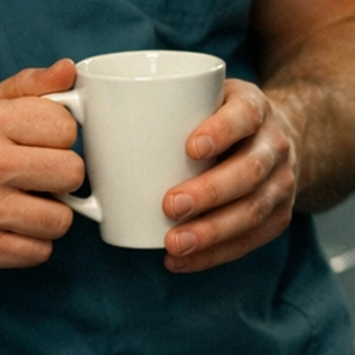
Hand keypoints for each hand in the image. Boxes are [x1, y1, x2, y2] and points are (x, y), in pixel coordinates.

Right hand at [0, 60, 84, 273]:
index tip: (43, 143)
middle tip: (39, 176)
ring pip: (61, 219)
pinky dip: (31, 243)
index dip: (60, 137)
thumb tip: (67, 70)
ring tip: (25, 204)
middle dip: (62, 177)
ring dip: (49, 215)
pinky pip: (40, 252)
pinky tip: (10, 227)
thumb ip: (29, 86)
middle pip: (72, 174)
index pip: (66, 128)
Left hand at [162, 83, 299, 273]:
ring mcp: (282, 181)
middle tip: (169, 206)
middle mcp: (275, 144)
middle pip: (251, 170)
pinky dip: (216, 254)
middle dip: (211, 192)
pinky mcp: (279, 214)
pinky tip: (182, 261)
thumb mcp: (201, 92)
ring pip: (255, 210)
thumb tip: (71, 97)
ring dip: (214, 232)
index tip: (190, 148)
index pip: (244, 116)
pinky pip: (252, 240)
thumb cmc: (217, 115)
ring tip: (174, 244)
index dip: (222, 131)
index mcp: (254, 107)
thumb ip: (154, 96)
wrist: (270, 137)